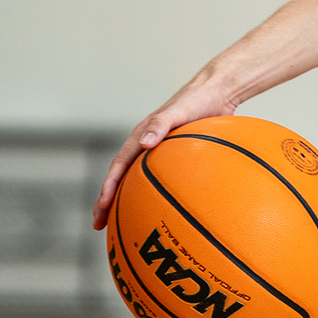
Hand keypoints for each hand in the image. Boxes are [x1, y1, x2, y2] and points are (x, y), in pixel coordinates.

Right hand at [92, 70, 240, 229]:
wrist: (218, 92)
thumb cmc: (197, 99)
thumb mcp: (178, 111)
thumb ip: (160, 125)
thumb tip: (144, 143)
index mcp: (140, 137)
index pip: (118, 166)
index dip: (108, 187)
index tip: (101, 206)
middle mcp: (146, 146)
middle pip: (121, 178)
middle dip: (106, 202)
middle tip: (98, 225)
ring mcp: (159, 152)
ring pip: (137, 181)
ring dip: (126, 201)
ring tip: (120, 224)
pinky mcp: (175, 156)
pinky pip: (159, 178)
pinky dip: (153, 194)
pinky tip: (159, 210)